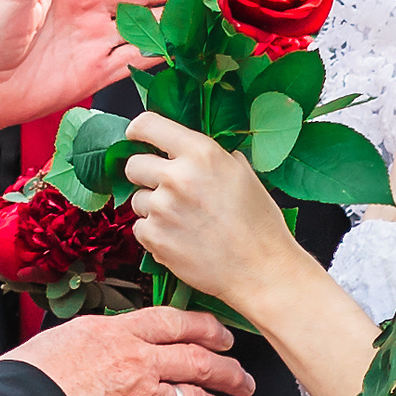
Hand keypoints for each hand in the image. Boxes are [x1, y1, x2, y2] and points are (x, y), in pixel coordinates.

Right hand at [6, 307, 251, 395]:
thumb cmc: (29, 375)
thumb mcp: (66, 336)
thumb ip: (102, 338)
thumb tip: (117, 342)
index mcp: (117, 331)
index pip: (175, 322)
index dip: (207, 328)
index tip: (222, 336)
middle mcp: (137, 361)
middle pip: (199, 361)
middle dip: (229, 371)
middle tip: (242, 377)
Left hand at [122, 111, 312, 306]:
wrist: (261, 271)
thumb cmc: (259, 225)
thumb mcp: (243, 175)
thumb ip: (213, 156)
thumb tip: (190, 148)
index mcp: (201, 153)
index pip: (148, 124)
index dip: (138, 130)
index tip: (136, 136)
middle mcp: (177, 176)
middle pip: (133, 164)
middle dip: (146, 175)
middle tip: (168, 189)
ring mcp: (162, 208)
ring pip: (137, 199)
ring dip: (153, 208)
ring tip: (184, 221)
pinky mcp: (154, 237)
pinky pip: (140, 228)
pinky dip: (154, 233)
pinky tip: (181, 238)